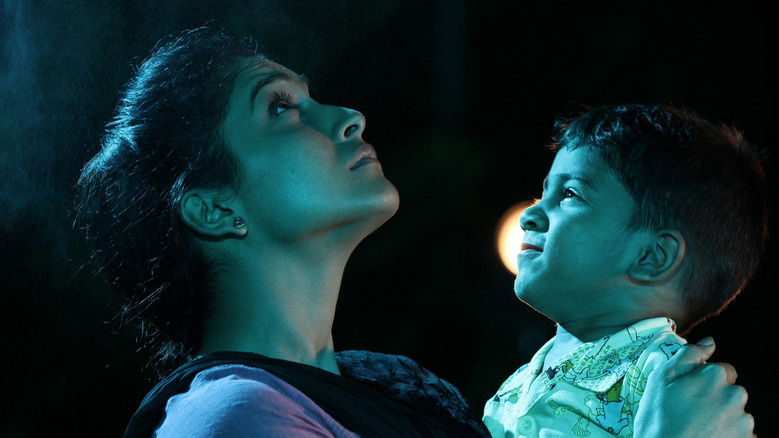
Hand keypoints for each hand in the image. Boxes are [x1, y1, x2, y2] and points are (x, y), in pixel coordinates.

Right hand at [634, 337, 755, 437]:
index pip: (721, 370)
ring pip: (734, 412)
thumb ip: (688, 355)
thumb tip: (709, 343)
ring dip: (720, 416)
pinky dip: (726, 433)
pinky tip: (706, 436)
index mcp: (715, 376)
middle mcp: (735, 395)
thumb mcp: (661, 379)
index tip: (689, 393)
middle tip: (690, 412)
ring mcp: (743, 420)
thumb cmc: (659, 419)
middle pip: (729, 391)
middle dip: (714, 398)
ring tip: (697, 427)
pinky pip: (739, 432)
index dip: (703, 380)